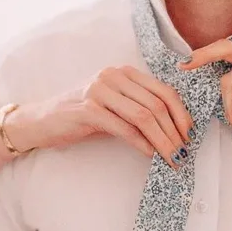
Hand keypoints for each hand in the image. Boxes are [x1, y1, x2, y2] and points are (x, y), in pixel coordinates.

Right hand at [11, 66, 194, 166]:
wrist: (41, 121)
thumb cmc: (80, 116)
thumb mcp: (113, 107)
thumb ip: (138, 109)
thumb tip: (173, 130)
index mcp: (123, 72)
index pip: (164, 91)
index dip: (182, 114)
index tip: (190, 135)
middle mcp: (113, 76)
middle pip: (157, 104)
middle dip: (175, 131)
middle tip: (183, 152)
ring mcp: (99, 90)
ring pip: (144, 116)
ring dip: (162, 140)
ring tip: (171, 157)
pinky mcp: (88, 109)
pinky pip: (124, 127)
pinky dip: (141, 143)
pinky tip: (150, 155)